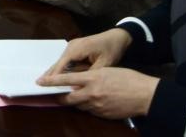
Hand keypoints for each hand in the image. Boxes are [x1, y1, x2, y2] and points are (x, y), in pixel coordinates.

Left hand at [39, 66, 157, 119]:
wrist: (145, 95)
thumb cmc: (128, 78)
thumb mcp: (107, 70)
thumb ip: (91, 76)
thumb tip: (79, 81)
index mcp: (92, 78)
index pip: (66, 79)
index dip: (51, 81)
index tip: (40, 82)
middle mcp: (92, 93)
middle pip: (68, 98)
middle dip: (59, 97)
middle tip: (54, 95)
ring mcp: (98, 106)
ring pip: (79, 105)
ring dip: (75, 101)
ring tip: (76, 97)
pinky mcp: (104, 115)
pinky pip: (91, 111)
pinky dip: (88, 107)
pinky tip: (93, 102)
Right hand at [42, 28, 131, 76]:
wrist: (118, 37)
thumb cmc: (111, 50)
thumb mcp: (104, 64)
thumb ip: (90, 74)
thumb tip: (77, 86)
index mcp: (77, 49)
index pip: (62, 64)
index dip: (54, 74)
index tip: (45, 83)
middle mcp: (72, 46)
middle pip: (58, 61)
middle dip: (49, 72)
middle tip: (38, 82)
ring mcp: (73, 46)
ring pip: (61, 61)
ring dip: (55, 70)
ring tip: (45, 81)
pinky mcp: (75, 48)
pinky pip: (66, 59)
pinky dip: (61, 67)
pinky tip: (56, 75)